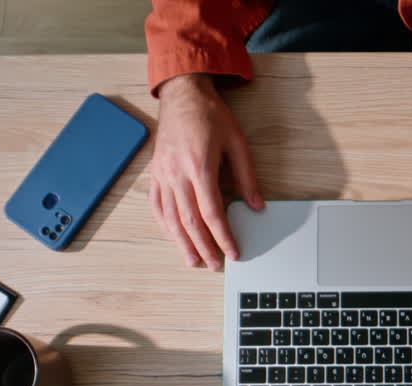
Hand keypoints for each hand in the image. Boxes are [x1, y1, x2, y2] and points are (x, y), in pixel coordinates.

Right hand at [149, 74, 263, 269]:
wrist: (182, 95)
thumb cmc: (210, 116)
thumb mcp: (237, 143)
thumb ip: (247, 177)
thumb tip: (257, 205)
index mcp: (200, 166)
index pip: (212, 212)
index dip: (223, 236)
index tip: (233, 252)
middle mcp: (178, 174)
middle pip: (189, 221)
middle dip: (204, 246)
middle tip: (215, 264)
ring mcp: (163, 175)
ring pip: (170, 218)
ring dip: (182, 243)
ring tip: (194, 260)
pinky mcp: (155, 173)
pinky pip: (156, 205)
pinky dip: (164, 224)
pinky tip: (173, 237)